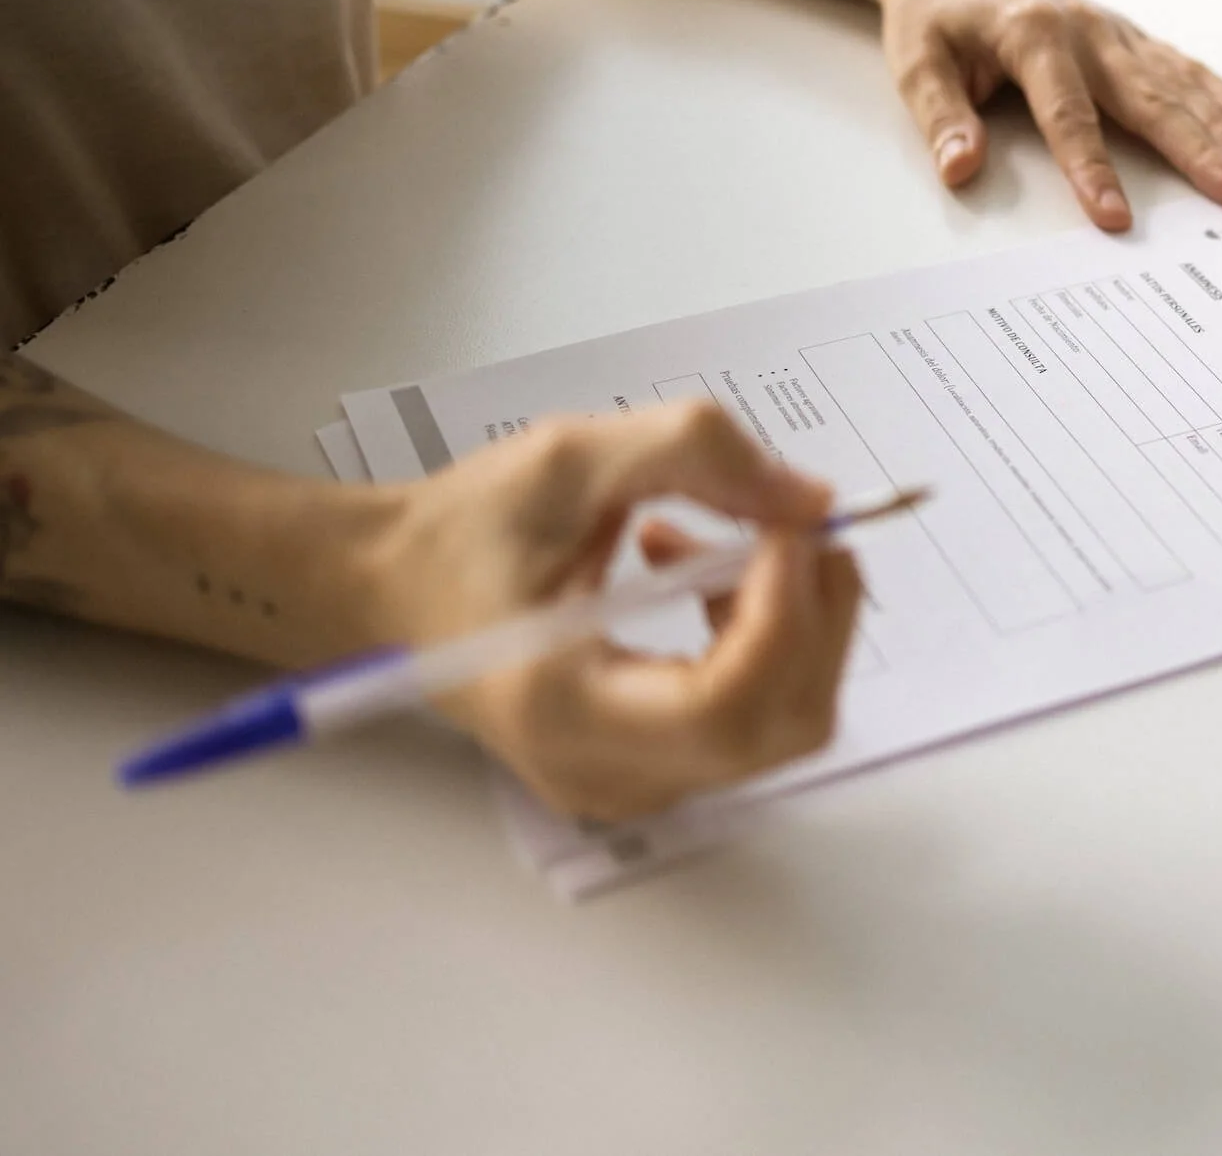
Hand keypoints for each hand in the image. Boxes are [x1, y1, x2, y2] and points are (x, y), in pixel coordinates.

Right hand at [359, 403, 860, 820]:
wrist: (391, 588)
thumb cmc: (462, 532)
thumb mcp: (571, 458)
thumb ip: (698, 454)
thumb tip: (811, 500)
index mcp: (564, 711)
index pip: (728, 701)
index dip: (785, 607)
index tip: (788, 519)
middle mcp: (604, 773)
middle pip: (783, 722)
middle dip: (814, 610)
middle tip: (786, 520)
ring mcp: (634, 783)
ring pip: (785, 719)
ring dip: (787, 616)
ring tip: (711, 542)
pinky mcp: (654, 767)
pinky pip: (756, 714)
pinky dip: (762, 635)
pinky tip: (702, 575)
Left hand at [874, 0, 1221, 230]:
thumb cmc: (933, 12)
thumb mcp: (916, 63)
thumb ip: (942, 118)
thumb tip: (961, 168)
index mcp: (1032, 34)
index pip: (1067, 115)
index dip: (1091, 168)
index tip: (1114, 216)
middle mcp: (1085, 30)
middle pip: (1149, 100)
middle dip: (1198, 151)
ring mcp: (1112, 31)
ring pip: (1177, 85)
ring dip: (1221, 131)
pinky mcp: (1125, 35)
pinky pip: (1182, 67)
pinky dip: (1221, 96)